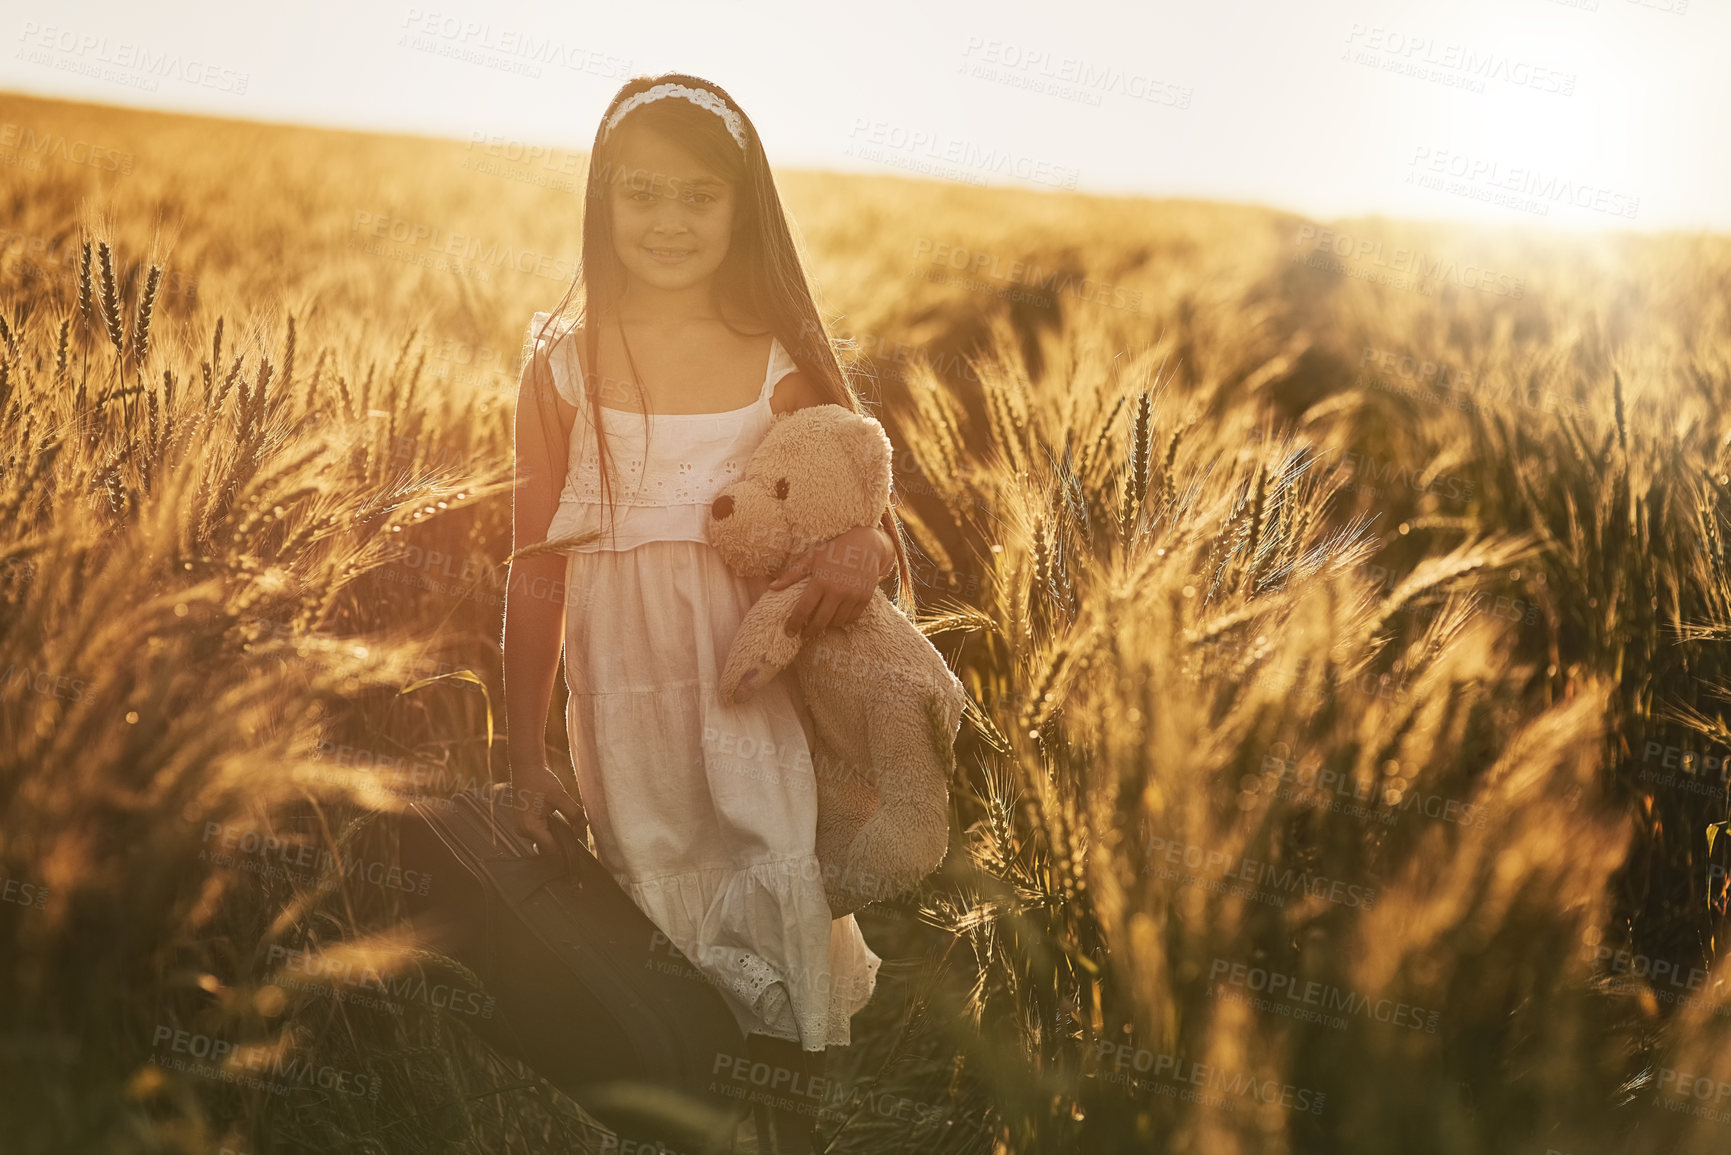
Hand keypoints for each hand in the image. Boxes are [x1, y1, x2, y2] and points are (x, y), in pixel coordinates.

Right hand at [508, 759, 588, 856]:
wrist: (526, 768)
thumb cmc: (540, 780)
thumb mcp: (561, 796)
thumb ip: (574, 814)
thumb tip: (582, 829)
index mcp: (530, 827)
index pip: (552, 849)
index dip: (567, 847)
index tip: (578, 844)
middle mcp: (523, 831)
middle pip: (548, 845)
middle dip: (562, 838)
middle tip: (573, 826)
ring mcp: (521, 828)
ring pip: (545, 839)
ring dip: (556, 832)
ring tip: (560, 817)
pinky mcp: (523, 824)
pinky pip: (540, 832)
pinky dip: (549, 827)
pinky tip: (554, 815)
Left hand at [771, 524, 893, 637]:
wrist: (866, 544)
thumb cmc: (834, 549)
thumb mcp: (811, 558)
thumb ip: (792, 575)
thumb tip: (772, 587)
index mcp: (821, 581)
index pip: (804, 609)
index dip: (794, 623)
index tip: (789, 632)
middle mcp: (838, 591)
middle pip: (821, 620)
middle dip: (809, 631)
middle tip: (803, 635)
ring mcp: (853, 596)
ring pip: (837, 621)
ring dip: (826, 626)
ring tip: (819, 625)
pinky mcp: (865, 598)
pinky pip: (851, 618)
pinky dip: (842, 621)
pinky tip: (835, 619)